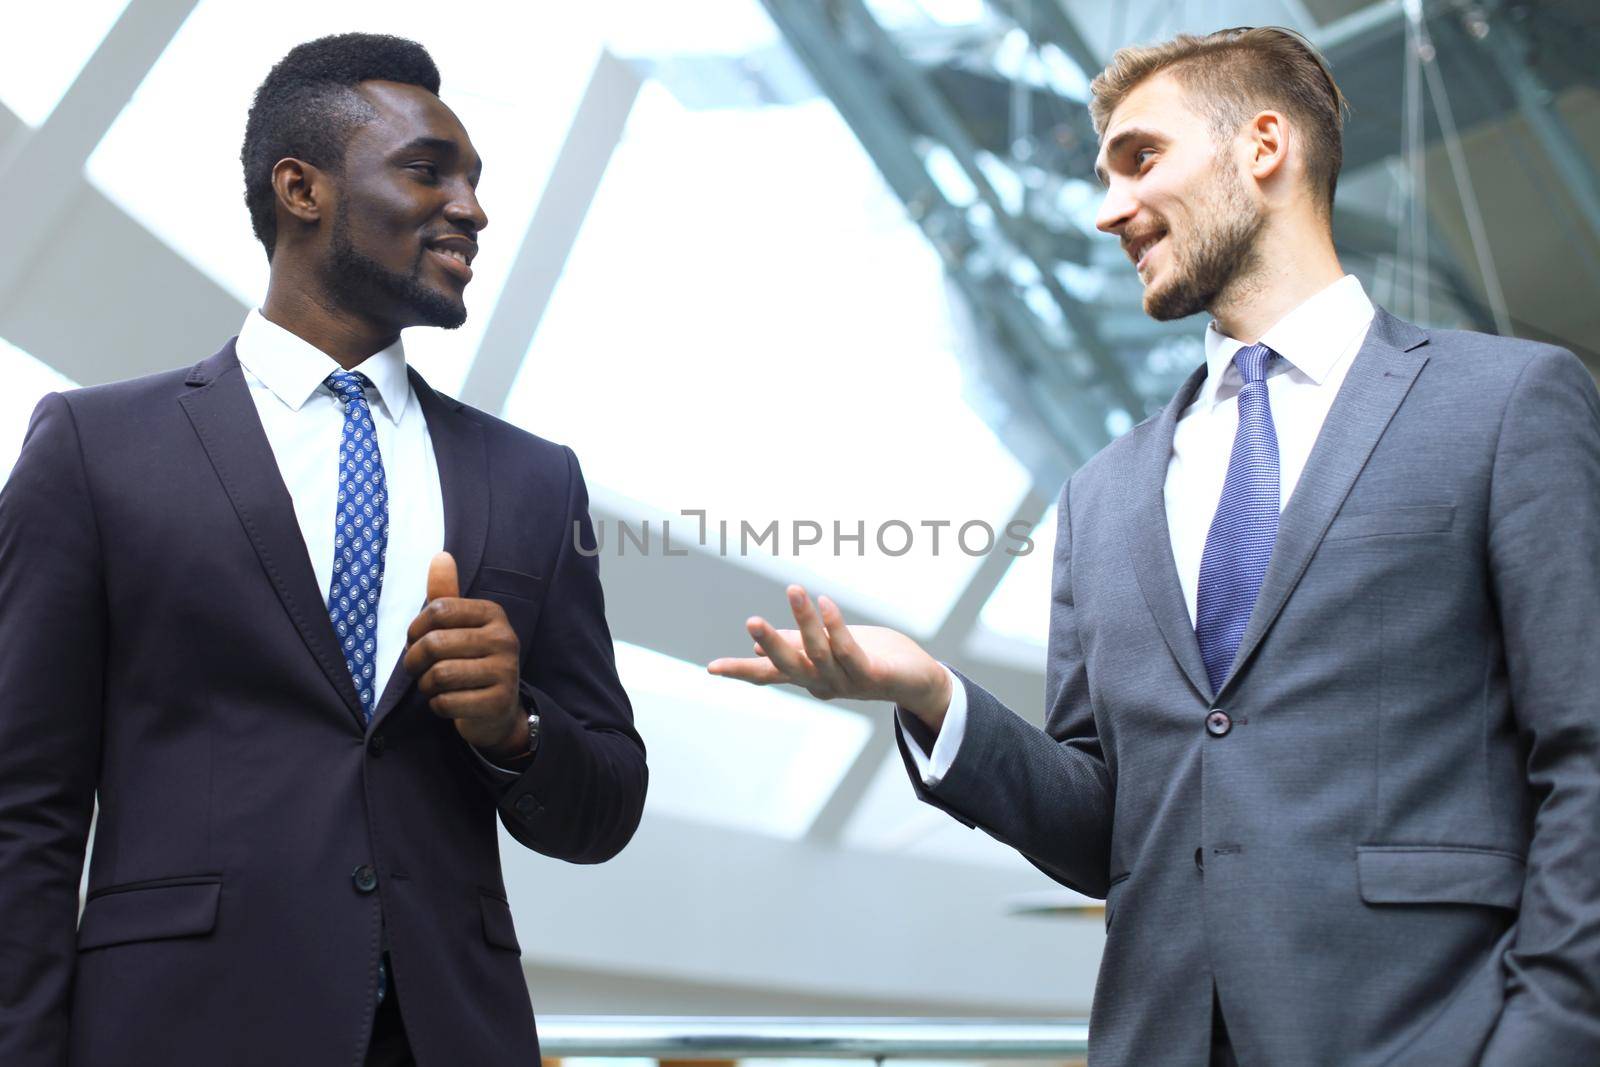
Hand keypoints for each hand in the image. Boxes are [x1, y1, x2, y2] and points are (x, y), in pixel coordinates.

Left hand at [402, 551, 527, 757]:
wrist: (499, 709)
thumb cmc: (471, 660)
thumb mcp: (460, 625)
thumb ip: (446, 594)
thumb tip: (440, 556)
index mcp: (493, 614)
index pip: (438, 610)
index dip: (415, 629)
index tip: (415, 641)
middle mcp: (504, 638)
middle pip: (435, 644)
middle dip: (415, 662)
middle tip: (418, 670)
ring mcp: (505, 671)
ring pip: (440, 675)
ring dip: (426, 686)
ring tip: (434, 686)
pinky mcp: (498, 702)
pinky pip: (448, 702)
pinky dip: (438, 706)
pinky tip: (449, 702)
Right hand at [707, 585, 952, 730]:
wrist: (918, 681)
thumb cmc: (872, 659)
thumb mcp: (828, 649)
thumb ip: (797, 647)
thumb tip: (758, 649)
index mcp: (809, 676)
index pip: (770, 674)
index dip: (741, 671)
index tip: (711, 669)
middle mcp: (823, 683)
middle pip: (790, 666)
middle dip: (772, 643)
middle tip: (751, 622)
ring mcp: (847, 682)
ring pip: (820, 652)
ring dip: (806, 621)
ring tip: (795, 590)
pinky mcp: (872, 675)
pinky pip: (849, 650)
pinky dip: (836, 626)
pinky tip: (826, 604)